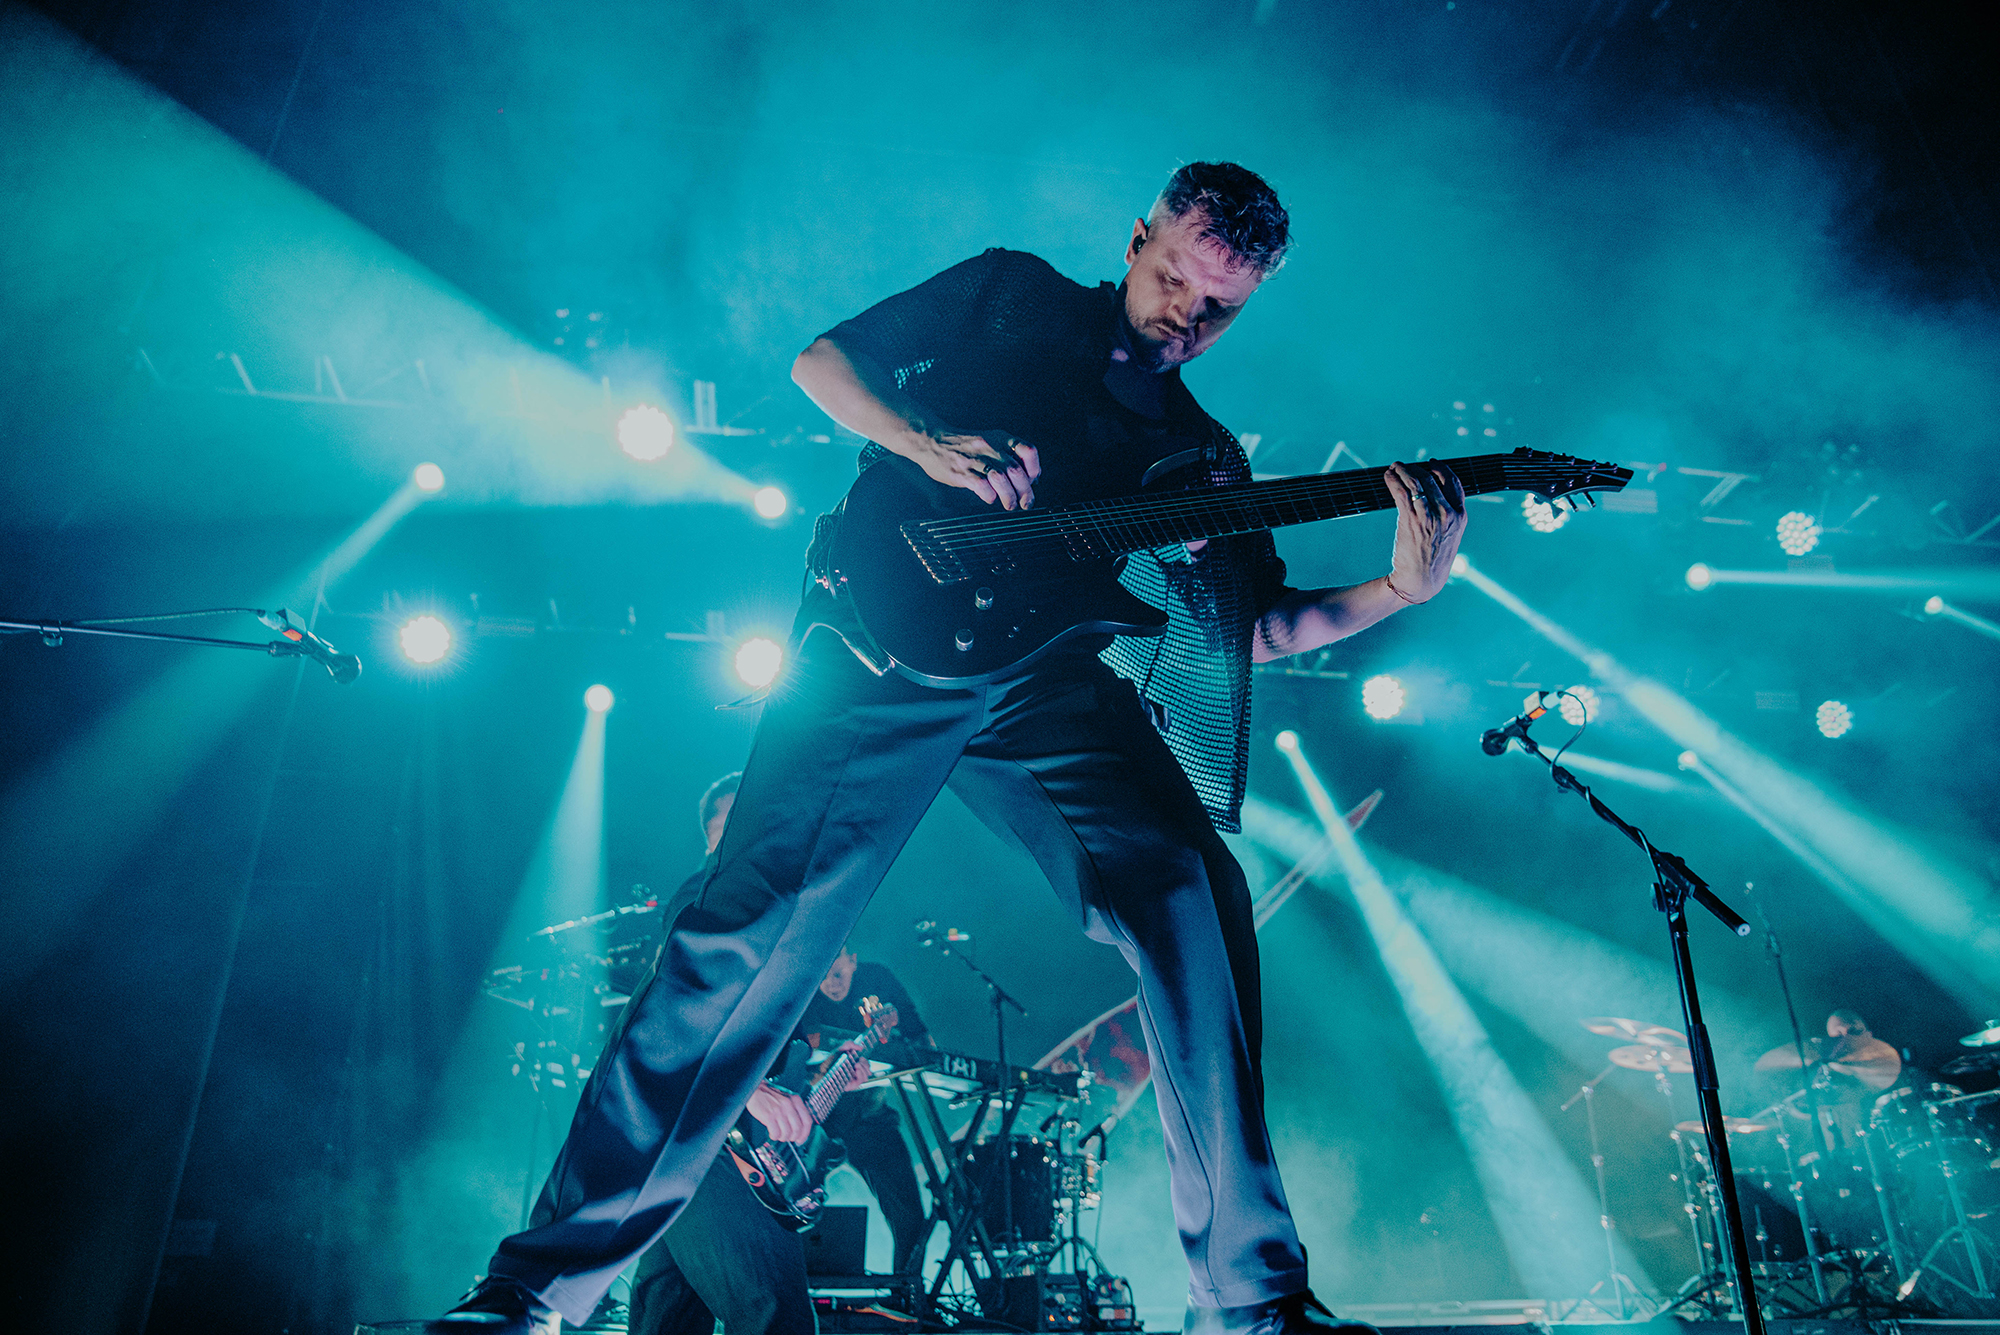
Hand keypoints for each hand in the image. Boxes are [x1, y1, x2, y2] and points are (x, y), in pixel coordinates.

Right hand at [746, 1081, 812, 1142]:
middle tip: (788, 1138)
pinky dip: (774, 1136)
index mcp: (796, 1100)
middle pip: (798, 1129)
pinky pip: (776, 1133)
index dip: (805, 1134)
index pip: (807, 1121)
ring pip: (787, 1133)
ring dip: (783, 1137)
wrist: (755, 1090)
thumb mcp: (787, 1099)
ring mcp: (779, 1110)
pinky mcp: (769, 1116)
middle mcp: (789, 1105)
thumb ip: (794, 1111)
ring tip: (778, 1135)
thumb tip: (799, 1130)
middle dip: (793, 1137)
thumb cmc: (770, 1096)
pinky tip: (772, 1133)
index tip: (801, 1139)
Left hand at [834, 1041, 869, 1091]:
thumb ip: (849, 1044)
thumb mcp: (840, 1049)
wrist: (821, 1070)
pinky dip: (860, 1075)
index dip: (866, 1062)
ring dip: (864, 1069)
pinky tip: (856, 1070)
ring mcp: (852, 1080)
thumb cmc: (830, 1061)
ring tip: (856, 1065)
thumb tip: (860, 1047)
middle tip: (859, 1061)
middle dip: (866, 1064)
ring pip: (866, 1076)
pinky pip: (860, 1081)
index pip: (866, 1065)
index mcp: (854, 1065)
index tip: (861, 1058)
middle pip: (868, 1070)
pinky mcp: (850, 1086)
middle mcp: (854, 1073)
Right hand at [905, 428, 1041, 510]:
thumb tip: (1032, 477)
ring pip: (1001, 478)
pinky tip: (989, 498)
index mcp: (1000, 438)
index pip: (1028, 451)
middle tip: (1026, 502)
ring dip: (1009, 496)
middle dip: (1025, 490)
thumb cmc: (963, 445)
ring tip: (1009, 504)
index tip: (1033, 481)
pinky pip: (981, 485)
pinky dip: (989, 495)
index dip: (1035, 469)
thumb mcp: (990, 442)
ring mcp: (975, 459)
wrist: (932, 439)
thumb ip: (1008, 456)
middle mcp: (990, 447)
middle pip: (1016, 470)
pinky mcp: (961, 472)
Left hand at [1383, 461, 1466, 603]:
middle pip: (1432, 480)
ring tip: (1394, 467)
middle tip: (1405, 465)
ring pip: (1416, 483)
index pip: (1454, 483)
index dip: (1442, 469)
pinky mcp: (1411, 520)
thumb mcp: (1449, 537)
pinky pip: (1401, 492)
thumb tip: (1434, 499)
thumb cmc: (1433, 561)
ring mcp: (1429, 516)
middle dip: (1417, 469)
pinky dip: (1393, 481)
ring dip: (1402, 471)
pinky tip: (1388, 476)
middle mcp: (1448, 514)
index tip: (1432, 463)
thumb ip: (1447, 518)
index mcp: (1460, 517)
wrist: (1421, 581)